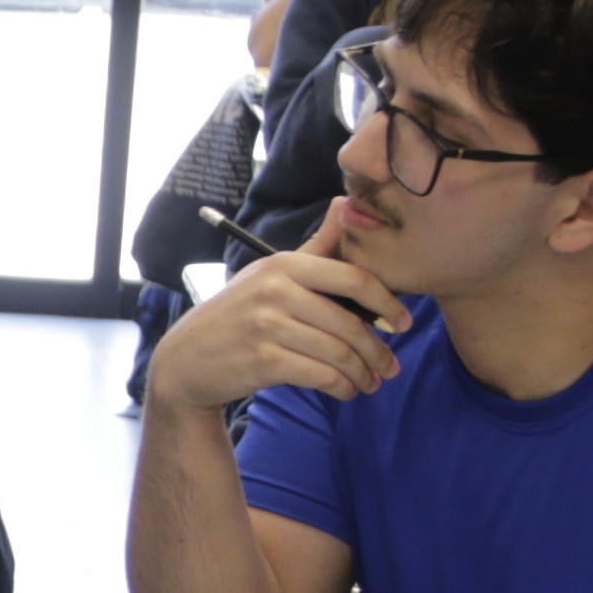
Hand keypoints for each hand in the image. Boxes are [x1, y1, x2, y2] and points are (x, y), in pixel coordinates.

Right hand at [141, 215, 403, 417]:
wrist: (187, 359)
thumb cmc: (238, 314)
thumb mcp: (271, 273)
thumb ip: (317, 245)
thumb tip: (346, 201)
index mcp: (285, 264)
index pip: (353, 278)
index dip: (387, 302)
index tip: (405, 322)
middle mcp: (275, 290)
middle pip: (350, 323)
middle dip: (378, 351)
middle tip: (391, 367)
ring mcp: (267, 325)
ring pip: (339, 353)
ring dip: (362, 373)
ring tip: (370, 382)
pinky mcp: (264, 360)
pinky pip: (321, 375)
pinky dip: (342, 388)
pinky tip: (347, 391)